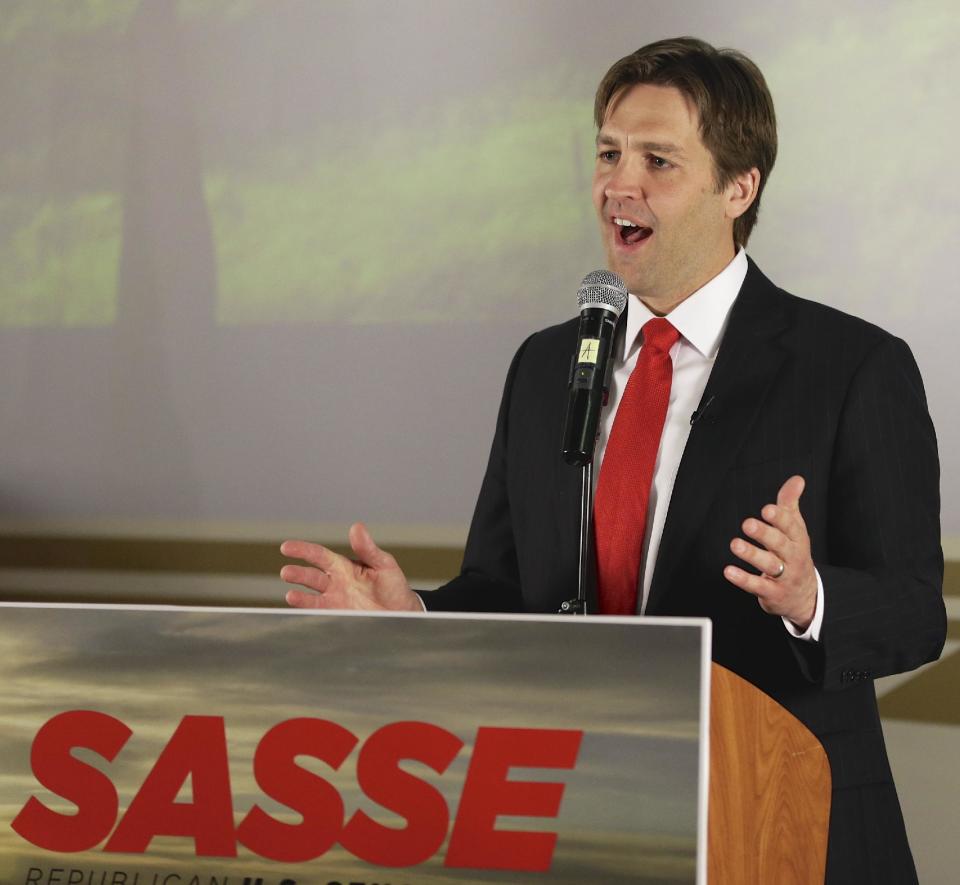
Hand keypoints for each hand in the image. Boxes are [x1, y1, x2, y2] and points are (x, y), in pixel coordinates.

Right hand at [280, 522, 421, 611]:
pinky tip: (301, 612)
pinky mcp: (339, 617)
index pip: (319, 556)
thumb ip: (368, 549)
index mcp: (344, 566)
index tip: (286, 547)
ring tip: (290, 596)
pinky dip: (310, 613)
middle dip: (298, 574)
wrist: (403, 614)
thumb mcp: (384, 564)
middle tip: (286, 572)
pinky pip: (320, 615)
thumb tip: (357, 527)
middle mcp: (336, 583)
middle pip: (311, 577)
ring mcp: (335, 601)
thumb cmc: (393, 586)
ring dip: (300, 597)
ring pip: (312, 597)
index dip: (303, 550)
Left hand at [723, 475, 817, 629]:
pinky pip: (758, 586)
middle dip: (765, 534)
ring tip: (735, 544)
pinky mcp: (772, 594)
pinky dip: (743, 579)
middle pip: (781, 545)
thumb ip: (790, 504)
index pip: (792, 527)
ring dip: (752, 555)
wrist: (805, 596)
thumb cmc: (794, 555)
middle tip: (747, 524)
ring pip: (770, 565)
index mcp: (798, 540)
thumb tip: (797, 479)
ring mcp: (784, 577)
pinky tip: (728, 571)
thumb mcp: (795, 530)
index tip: (767, 509)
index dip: (780, 518)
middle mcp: (794, 558)